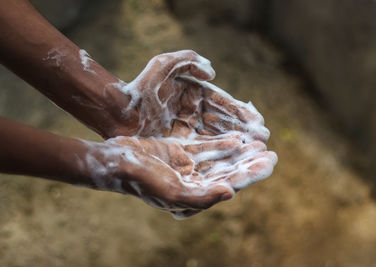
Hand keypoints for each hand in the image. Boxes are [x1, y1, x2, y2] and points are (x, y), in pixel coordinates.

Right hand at [77, 131, 276, 218]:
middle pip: (228, 173)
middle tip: (271, 153)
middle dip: (249, 164)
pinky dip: (221, 144)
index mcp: (193, 198)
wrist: (116, 162)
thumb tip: (231, 194)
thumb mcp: (171, 192)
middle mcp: (193, 183)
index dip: (250, 174)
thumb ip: (202, 197)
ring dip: (239, 153)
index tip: (269, 162)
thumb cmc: (141, 181)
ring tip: (258, 144)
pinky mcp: (179, 152)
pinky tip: (237, 139)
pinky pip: (205, 148)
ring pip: (220, 160)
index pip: (229, 185)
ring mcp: (187, 167)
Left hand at [108, 50, 268, 142]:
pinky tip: (231, 162)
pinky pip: (203, 151)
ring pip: (216, 139)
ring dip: (236, 146)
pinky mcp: (179, 146)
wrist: (117, 111)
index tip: (258, 123)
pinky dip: (218, 155)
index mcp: (194, 94)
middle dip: (244, 132)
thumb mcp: (163, 64)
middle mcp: (193, 114)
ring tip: (255, 152)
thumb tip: (212, 72)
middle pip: (224, 124)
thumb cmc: (140, 88)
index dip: (241, 114)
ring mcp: (187, 131)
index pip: (223, 104)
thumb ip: (188, 60)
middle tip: (263, 141)